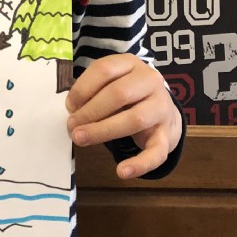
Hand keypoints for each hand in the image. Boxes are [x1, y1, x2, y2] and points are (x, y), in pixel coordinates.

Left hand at [65, 54, 181, 179]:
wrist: (162, 111)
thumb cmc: (126, 95)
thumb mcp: (110, 84)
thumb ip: (92, 92)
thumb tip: (73, 111)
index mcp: (131, 64)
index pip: (105, 70)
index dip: (82, 88)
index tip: (69, 106)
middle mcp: (150, 81)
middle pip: (119, 94)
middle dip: (91, 111)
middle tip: (71, 126)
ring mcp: (162, 107)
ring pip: (135, 119)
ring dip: (103, 131)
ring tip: (81, 139)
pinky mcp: (167, 134)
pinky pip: (156, 152)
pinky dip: (139, 164)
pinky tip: (122, 172)